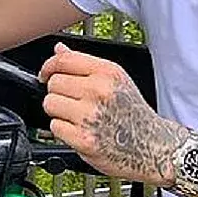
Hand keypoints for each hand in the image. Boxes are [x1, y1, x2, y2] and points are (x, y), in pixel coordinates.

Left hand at [39, 42, 185, 185]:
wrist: (152, 146)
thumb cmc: (133, 114)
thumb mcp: (116, 81)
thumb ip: (86, 64)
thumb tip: (59, 50)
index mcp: (107, 73)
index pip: (64, 60)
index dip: (48, 67)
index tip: (45, 74)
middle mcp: (99, 91)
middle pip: (54, 83)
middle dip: (58, 93)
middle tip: (73, 103)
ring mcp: (90, 115)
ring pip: (50, 104)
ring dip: (58, 112)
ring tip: (76, 117)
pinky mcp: (83, 139)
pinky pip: (55, 126)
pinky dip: (63, 131)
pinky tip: (79, 131)